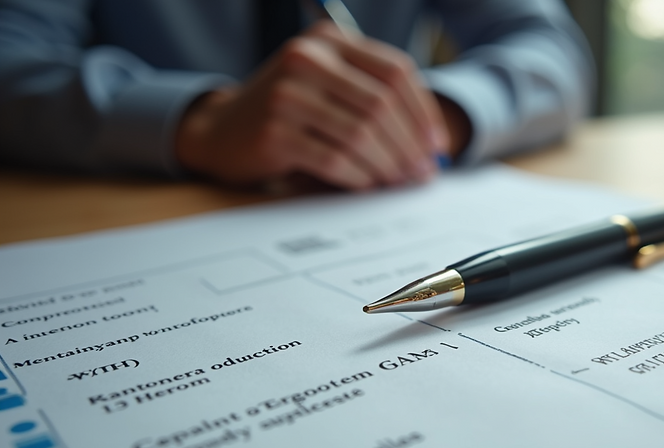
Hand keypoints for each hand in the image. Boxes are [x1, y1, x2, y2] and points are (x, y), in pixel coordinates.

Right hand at [175, 21, 449, 189]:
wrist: (221, 130)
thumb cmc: (288, 112)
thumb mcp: (330, 88)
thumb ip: (375, 101)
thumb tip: (430, 145)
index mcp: (329, 41)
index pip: (395, 71)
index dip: (423, 112)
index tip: (436, 146)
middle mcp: (308, 58)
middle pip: (381, 104)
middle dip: (409, 145)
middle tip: (421, 173)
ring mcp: (287, 93)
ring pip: (360, 134)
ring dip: (387, 165)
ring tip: (397, 182)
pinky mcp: (274, 131)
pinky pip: (333, 159)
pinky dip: (358, 177)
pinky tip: (367, 185)